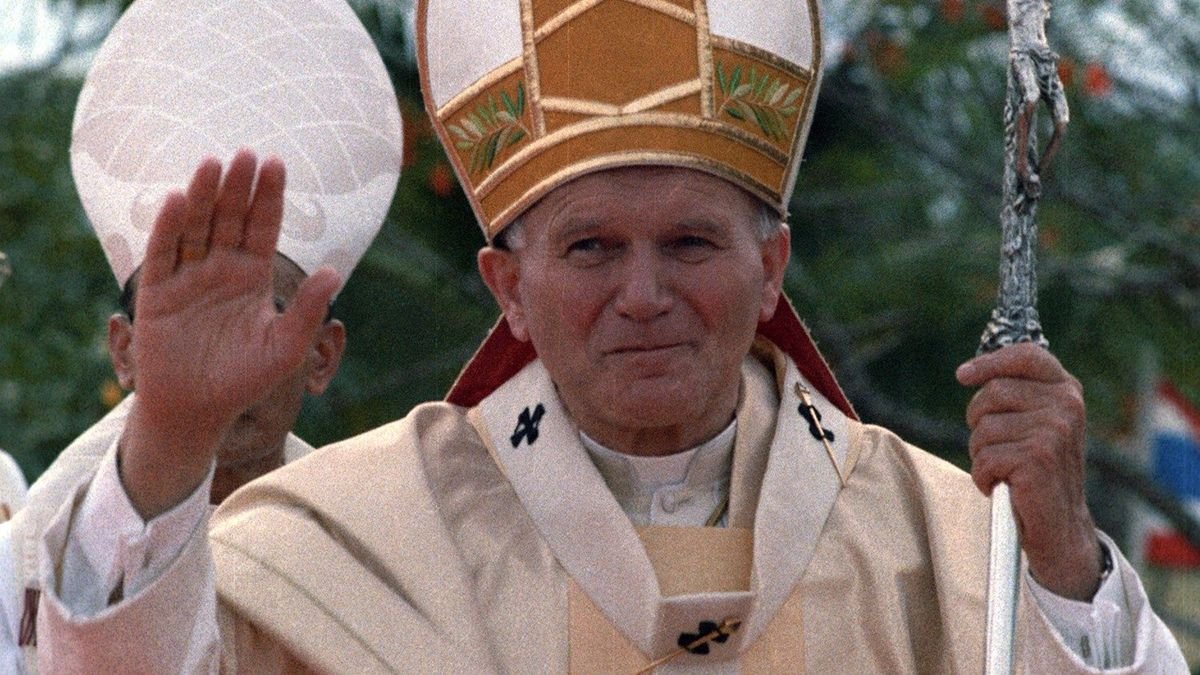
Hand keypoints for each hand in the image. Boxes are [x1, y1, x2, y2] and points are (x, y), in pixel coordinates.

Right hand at [119, 150, 338, 518]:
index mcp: (253, 277)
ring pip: (196, 227)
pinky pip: (163, 254)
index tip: (276, 163)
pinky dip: (169, 228)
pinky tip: (180, 200)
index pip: (262, 228)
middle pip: (230, 219)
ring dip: (205, 197)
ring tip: (215, 163)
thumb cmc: (245, 381)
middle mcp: (220, 269)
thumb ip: (307, 310)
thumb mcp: (286, 347)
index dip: (268, 197)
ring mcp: (188, 278)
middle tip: (247, 154)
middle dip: (239, 187)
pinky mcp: (157, 293)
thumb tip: (336, 272)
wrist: (197, 411)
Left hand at [957, 343, 1101, 600]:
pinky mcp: (1038, 457)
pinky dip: (984, 477)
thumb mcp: (1036, 424)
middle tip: (998, 449)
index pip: (1027, 356)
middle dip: (979, 422)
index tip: (963, 375)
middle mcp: (1066, 405)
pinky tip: (1005, 486)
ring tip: (1006, 470)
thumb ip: (1016, 394)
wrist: (1061, 526)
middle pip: (991, 392)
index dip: (990, 362)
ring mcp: (1054, 431)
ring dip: (982, 454)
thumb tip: (967, 371)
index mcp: (1067, 391)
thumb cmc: (1038, 472)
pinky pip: (984, 458)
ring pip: (983, 428)